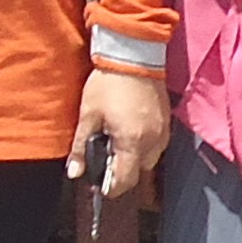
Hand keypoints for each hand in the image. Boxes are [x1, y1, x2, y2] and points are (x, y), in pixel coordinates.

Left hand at [69, 65, 169, 192]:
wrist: (133, 56)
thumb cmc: (108, 84)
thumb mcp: (88, 116)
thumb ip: (80, 147)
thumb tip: (74, 172)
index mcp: (132, 142)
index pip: (125, 181)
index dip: (111, 187)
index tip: (100, 184)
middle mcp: (152, 142)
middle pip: (138, 172)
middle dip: (122, 171)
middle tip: (105, 157)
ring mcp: (163, 132)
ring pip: (149, 159)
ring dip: (133, 157)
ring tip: (117, 141)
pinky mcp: (167, 121)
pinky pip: (157, 144)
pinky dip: (144, 144)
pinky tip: (130, 130)